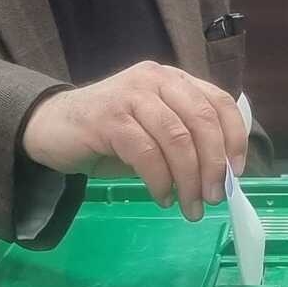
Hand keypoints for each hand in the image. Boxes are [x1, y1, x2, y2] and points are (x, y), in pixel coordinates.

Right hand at [21, 61, 248, 219]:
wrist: (51, 127)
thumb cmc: (109, 134)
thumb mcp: (155, 132)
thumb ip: (186, 143)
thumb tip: (221, 178)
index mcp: (173, 80)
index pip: (219, 101)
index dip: (235, 138)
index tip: (237, 173)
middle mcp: (155, 79)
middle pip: (201, 120)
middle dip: (213, 165)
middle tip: (214, 198)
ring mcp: (131, 95)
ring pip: (177, 139)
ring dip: (189, 180)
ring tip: (190, 207)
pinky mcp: (109, 117)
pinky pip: (146, 153)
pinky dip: (160, 181)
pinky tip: (161, 198)